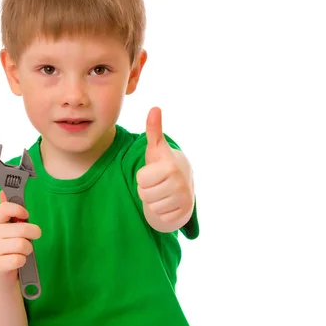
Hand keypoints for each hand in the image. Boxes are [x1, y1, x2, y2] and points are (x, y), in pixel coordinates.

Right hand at [0, 191, 41, 281]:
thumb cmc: (8, 245)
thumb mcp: (9, 228)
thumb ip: (10, 212)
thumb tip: (3, 192)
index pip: (4, 208)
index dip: (18, 210)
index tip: (26, 215)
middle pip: (22, 229)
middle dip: (33, 233)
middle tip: (31, 237)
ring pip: (22, 244)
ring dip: (28, 249)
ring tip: (22, 250)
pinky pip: (19, 259)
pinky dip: (23, 260)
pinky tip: (17, 260)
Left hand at [137, 107, 194, 231]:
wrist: (184, 185)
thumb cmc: (164, 165)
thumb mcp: (157, 148)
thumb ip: (154, 129)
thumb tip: (154, 108)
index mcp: (171, 165)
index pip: (141, 178)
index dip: (143, 176)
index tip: (153, 172)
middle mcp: (180, 182)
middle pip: (144, 194)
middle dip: (147, 190)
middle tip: (157, 183)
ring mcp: (184, 198)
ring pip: (151, 207)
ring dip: (153, 201)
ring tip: (162, 192)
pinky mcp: (184, 213)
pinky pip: (160, 217)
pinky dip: (162, 212)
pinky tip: (168, 202)